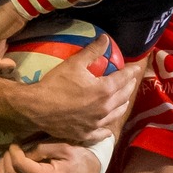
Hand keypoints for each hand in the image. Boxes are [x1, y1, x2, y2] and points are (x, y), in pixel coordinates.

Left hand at [0, 139, 105, 172]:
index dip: (13, 151)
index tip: (15, 142)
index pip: (19, 166)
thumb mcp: (63, 146)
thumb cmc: (79, 157)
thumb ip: (39, 147)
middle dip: (5, 159)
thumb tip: (19, 150)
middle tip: (10, 147)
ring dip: (0, 172)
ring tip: (2, 158)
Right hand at [15, 37, 132, 141]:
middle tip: (131, 80)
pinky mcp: (86, 133)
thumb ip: (92, 51)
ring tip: (124, 100)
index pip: (124, 78)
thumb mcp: (74, 63)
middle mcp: (105, 108)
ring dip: (122, 105)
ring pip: (116, 114)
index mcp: (105, 90)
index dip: (131, 71)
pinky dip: (107, 130)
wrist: (37, 108)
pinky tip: (108, 129)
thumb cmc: (55, 83)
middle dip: (129, 86)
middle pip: (123, 96)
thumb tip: (106, 39)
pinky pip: (101, 133)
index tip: (135, 67)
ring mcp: (96, 123)